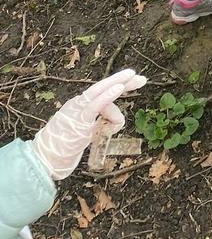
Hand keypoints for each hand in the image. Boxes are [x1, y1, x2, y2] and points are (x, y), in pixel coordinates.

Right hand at [31, 68, 146, 179]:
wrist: (42, 160)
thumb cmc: (63, 148)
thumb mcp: (86, 133)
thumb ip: (99, 124)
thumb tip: (116, 121)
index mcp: (80, 106)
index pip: (102, 92)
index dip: (119, 85)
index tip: (135, 81)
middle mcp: (78, 103)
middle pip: (104, 87)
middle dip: (123, 81)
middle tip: (141, 78)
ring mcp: (77, 110)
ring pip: (101, 91)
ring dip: (118, 84)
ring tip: (133, 79)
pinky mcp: (78, 119)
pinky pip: (96, 104)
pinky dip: (108, 95)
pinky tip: (119, 88)